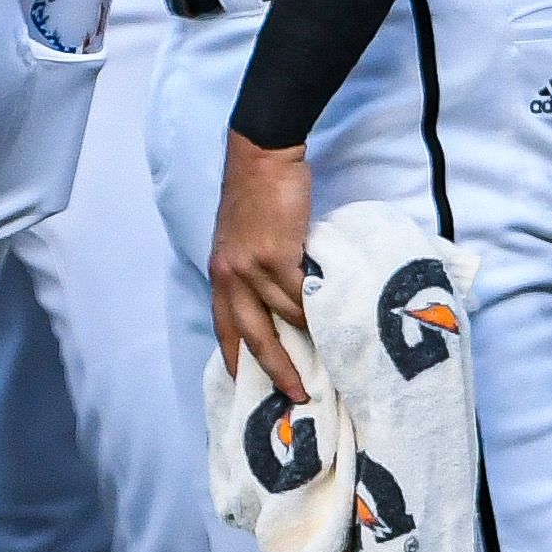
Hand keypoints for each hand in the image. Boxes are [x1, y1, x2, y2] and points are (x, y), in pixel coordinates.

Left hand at [209, 136, 316, 403]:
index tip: (245, 386)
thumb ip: (254, 271)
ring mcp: (252, 267)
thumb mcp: (243, 240)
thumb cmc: (258, 196)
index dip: (235, 357)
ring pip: (284, 315)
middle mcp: (230, 275)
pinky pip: (299, 294)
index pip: (224, 325)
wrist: (262, 157)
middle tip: (295, 394)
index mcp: (220, 274)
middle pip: (251, 335)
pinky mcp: (276, 255)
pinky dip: (316, 308)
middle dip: (274, 368)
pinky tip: (331, 317)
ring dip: (308, 335)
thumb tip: (278, 302)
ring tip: (330, 352)